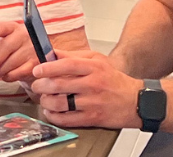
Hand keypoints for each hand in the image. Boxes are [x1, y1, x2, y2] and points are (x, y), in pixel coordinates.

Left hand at [0, 20, 43, 82]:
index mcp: (14, 27)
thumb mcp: (5, 41)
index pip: (0, 28)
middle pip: (5, 47)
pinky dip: (8, 77)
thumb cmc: (16, 49)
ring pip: (11, 62)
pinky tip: (4, 78)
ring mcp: (32, 48)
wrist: (40, 57)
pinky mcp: (36, 63)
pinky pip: (18, 72)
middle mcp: (25, 35)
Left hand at [28, 49, 144, 129]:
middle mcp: (93, 84)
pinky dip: (54, 116)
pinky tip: (51, 111)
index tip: (37, 70)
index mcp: (94, 68)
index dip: (48, 67)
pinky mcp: (92, 118)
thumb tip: (52, 53)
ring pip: (60, 103)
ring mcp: (92, 103)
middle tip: (37, 86)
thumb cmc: (115, 81)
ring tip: (44, 98)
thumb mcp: (98, 61)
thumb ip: (74, 56)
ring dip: (46, 101)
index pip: (66, 65)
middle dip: (41, 85)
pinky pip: (66, 119)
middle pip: (59, 84)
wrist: (136, 101)